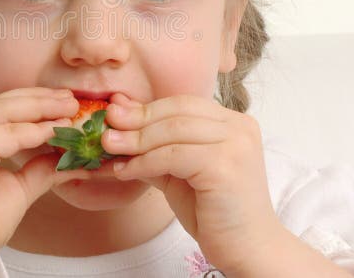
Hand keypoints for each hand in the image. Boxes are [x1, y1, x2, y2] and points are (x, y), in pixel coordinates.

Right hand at [0, 87, 87, 273]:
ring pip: (3, 112)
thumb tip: (68, 153)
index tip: (63, 103)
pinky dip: (33, 131)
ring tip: (70, 109)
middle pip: (1, 103)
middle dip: (40, 98)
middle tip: (72, 99)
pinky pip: (4, 134)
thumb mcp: (16, 187)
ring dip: (40, 109)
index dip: (33, 102)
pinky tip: (55, 131)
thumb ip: (38, 166)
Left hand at [102, 92, 283, 273]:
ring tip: (109, 148)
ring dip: (135, 140)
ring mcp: (236, 144)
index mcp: (233, 122)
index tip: (114, 112)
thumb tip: (117, 124)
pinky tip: (125, 171)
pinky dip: (144, 162)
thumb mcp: (178, 172)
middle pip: (177, 111)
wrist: (247, 250)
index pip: (182, 103)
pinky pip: (173, 155)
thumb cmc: (214, 212)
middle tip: (106, 127)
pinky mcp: (225, 165)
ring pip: (172, 130)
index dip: (146, 107)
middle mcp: (239, 126)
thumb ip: (154, 148)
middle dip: (137, 119)